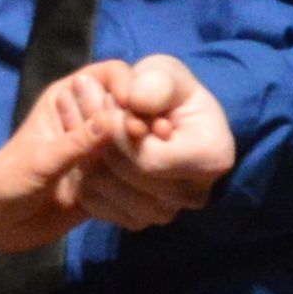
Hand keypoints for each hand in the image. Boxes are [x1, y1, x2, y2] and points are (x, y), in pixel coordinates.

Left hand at [44, 54, 233, 225]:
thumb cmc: (164, 90)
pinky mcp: (138, 220)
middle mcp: (194, 194)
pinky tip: (82, 145)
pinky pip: (96, 204)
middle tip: (80, 100)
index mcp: (212, 158)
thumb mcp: (163, 73)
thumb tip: (134, 101)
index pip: (148, 159)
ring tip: (79, 118)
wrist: (160, 116)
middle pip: (126, 177)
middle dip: (97, 137)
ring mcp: (165, 212)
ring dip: (84, 152)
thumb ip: (153, 83)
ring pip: (105, 192)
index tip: (105, 99)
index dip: (118, 131)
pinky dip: (82, 174)